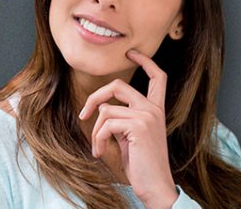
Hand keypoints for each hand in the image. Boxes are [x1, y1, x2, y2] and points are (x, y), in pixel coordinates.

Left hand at [78, 50, 177, 208]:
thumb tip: (102, 108)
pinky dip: (97, 139)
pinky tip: (100, 153)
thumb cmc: (141, 165)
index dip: (145, 61)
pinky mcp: (138, 126)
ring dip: (95, 130)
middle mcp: (153, 109)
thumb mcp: (132, 136)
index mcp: (156, 109)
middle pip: (117, 85)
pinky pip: (105, 124)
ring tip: (98, 147)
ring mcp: (147, 116)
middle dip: (95, 97)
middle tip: (83, 114)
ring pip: (106, 109)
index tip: (131, 53)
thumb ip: (123, 118)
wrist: (155, 186)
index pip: (157, 77)